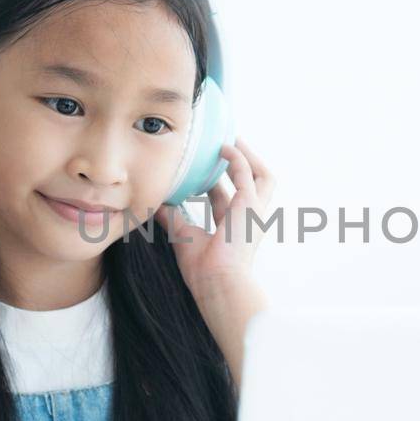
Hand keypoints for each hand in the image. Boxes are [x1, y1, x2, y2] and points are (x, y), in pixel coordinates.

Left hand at [155, 137, 275, 297]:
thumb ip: (173, 218)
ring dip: (249, 157)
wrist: (216, 281)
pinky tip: (223, 146)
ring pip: (263, 176)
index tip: (203, 169)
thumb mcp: (184, 236)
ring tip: (233, 139)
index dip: (217, 183)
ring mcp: (254, 211)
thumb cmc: (203, 270)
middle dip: (244, 165)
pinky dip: (237, 157)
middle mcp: (249, 219)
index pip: (227, 200)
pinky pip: (247, 172)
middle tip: (226, 147)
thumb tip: (157, 204)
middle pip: (255, 185)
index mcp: (233, 229)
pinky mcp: (250, 204)